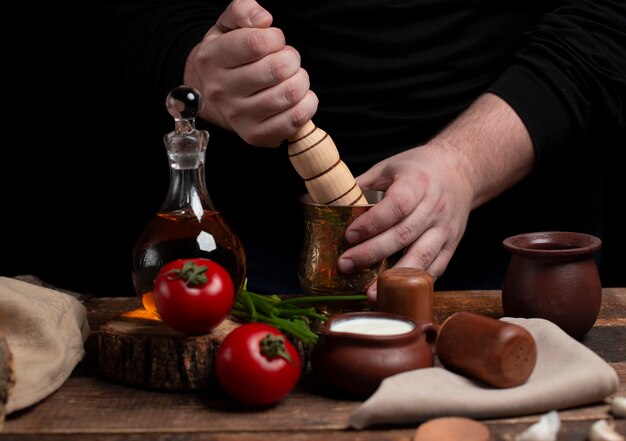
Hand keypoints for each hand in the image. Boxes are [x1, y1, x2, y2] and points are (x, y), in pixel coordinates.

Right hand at [183, 0, 317, 146]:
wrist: (215, 97)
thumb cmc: (229, 58)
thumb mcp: (227, 27)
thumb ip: (242, 10)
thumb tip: (263, 19)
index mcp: (212, 58)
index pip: (257, 44)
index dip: (276, 38)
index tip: (274, 41)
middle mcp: (221, 91)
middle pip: (278, 69)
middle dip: (291, 59)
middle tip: (285, 61)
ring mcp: (238, 117)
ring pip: (290, 93)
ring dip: (301, 80)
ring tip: (290, 78)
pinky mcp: (256, 136)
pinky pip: (296, 119)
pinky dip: (307, 104)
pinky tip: (298, 98)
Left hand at [337, 93, 534, 299]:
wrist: (460, 172)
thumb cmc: (419, 169)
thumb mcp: (390, 167)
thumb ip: (363, 186)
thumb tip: (332, 204)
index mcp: (417, 183)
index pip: (396, 206)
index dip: (372, 223)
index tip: (349, 235)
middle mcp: (434, 208)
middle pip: (403, 235)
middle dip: (371, 253)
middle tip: (345, 264)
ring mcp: (445, 229)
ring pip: (421, 257)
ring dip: (394, 278)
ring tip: (370, 293)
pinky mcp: (451, 246)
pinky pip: (434, 269)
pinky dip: (413, 283)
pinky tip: (394, 292)